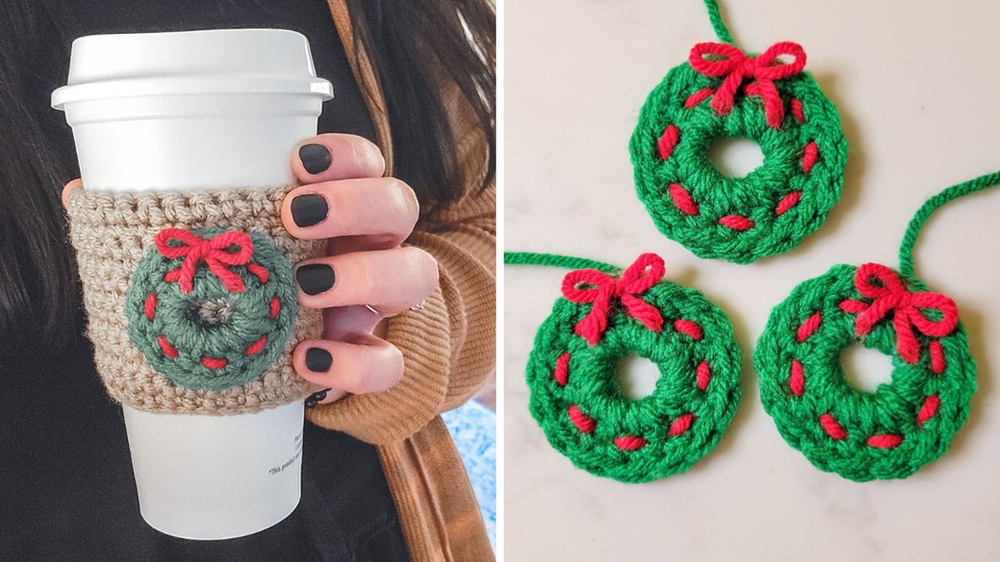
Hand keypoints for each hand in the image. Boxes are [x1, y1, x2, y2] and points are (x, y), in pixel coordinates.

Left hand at [61, 134, 436, 406]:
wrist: (283, 363)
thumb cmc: (245, 291)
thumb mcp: (211, 251)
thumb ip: (165, 222)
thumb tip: (83, 190)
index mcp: (335, 211)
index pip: (365, 162)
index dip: (346, 155)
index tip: (298, 161)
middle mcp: (370, 247)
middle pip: (400, 206)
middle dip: (358, 204)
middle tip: (297, 216)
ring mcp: (378, 303)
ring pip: (416, 274)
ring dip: (367, 275)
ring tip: (308, 287)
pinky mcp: (374, 356)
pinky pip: (391, 361)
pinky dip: (357, 362)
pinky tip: (308, 361)